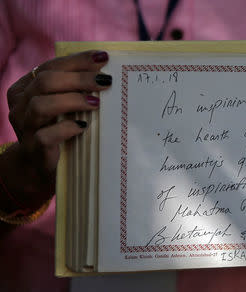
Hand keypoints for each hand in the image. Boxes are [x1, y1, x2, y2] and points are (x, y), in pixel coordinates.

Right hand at [2, 50, 109, 208]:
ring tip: (96, 103)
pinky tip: (82, 127)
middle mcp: (20, 104)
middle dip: (79, 78)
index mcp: (25, 87)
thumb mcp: (63, 105)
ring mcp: (24, 126)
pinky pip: (45, 135)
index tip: (103, 58)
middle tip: (106, 80)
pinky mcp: (33, 147)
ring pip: (41, 105)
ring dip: (73, 100)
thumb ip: (74, 88)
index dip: (77, 61)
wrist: (40, 165)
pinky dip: (65, 128)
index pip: (50, 66)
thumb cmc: (58, 128)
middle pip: (46, 81)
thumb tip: (104, 70)